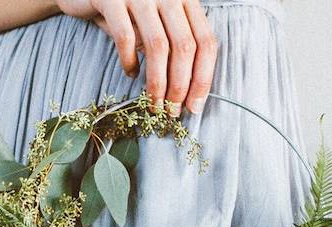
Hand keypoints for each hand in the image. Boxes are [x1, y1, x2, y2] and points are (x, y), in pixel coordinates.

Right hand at [56, 0, 217, 114]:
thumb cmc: (128, 8)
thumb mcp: (157, 20)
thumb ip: (173, 44)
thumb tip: (186, 89)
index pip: (206, 42)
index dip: (203, 78)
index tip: (194, 106)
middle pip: (185, 46)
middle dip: (180, 86)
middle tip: (172, 111)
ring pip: (158, 46)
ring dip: (157, 82)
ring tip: (153, 103)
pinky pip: (125, 37)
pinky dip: (129, 61)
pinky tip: (130, 73)